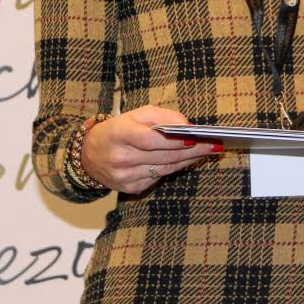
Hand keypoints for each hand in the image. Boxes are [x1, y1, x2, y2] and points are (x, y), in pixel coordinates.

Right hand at [80, 105, 221, 193]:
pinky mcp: (129, 188)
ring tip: (208, 152)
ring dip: (189, 160)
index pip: (150, 139)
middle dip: (192, 150)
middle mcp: (121, 158)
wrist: (88, 154)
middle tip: (214, 145)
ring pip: (165, 169)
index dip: (173, 140)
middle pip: (163, 156)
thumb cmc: (119, 129)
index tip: (195, 138)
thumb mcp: (138, 114)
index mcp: (120, 134)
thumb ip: (164, 116)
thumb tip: (188, 126)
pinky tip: (189, 161)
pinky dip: (175, 168)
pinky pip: (158, 177)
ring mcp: (124, 176)